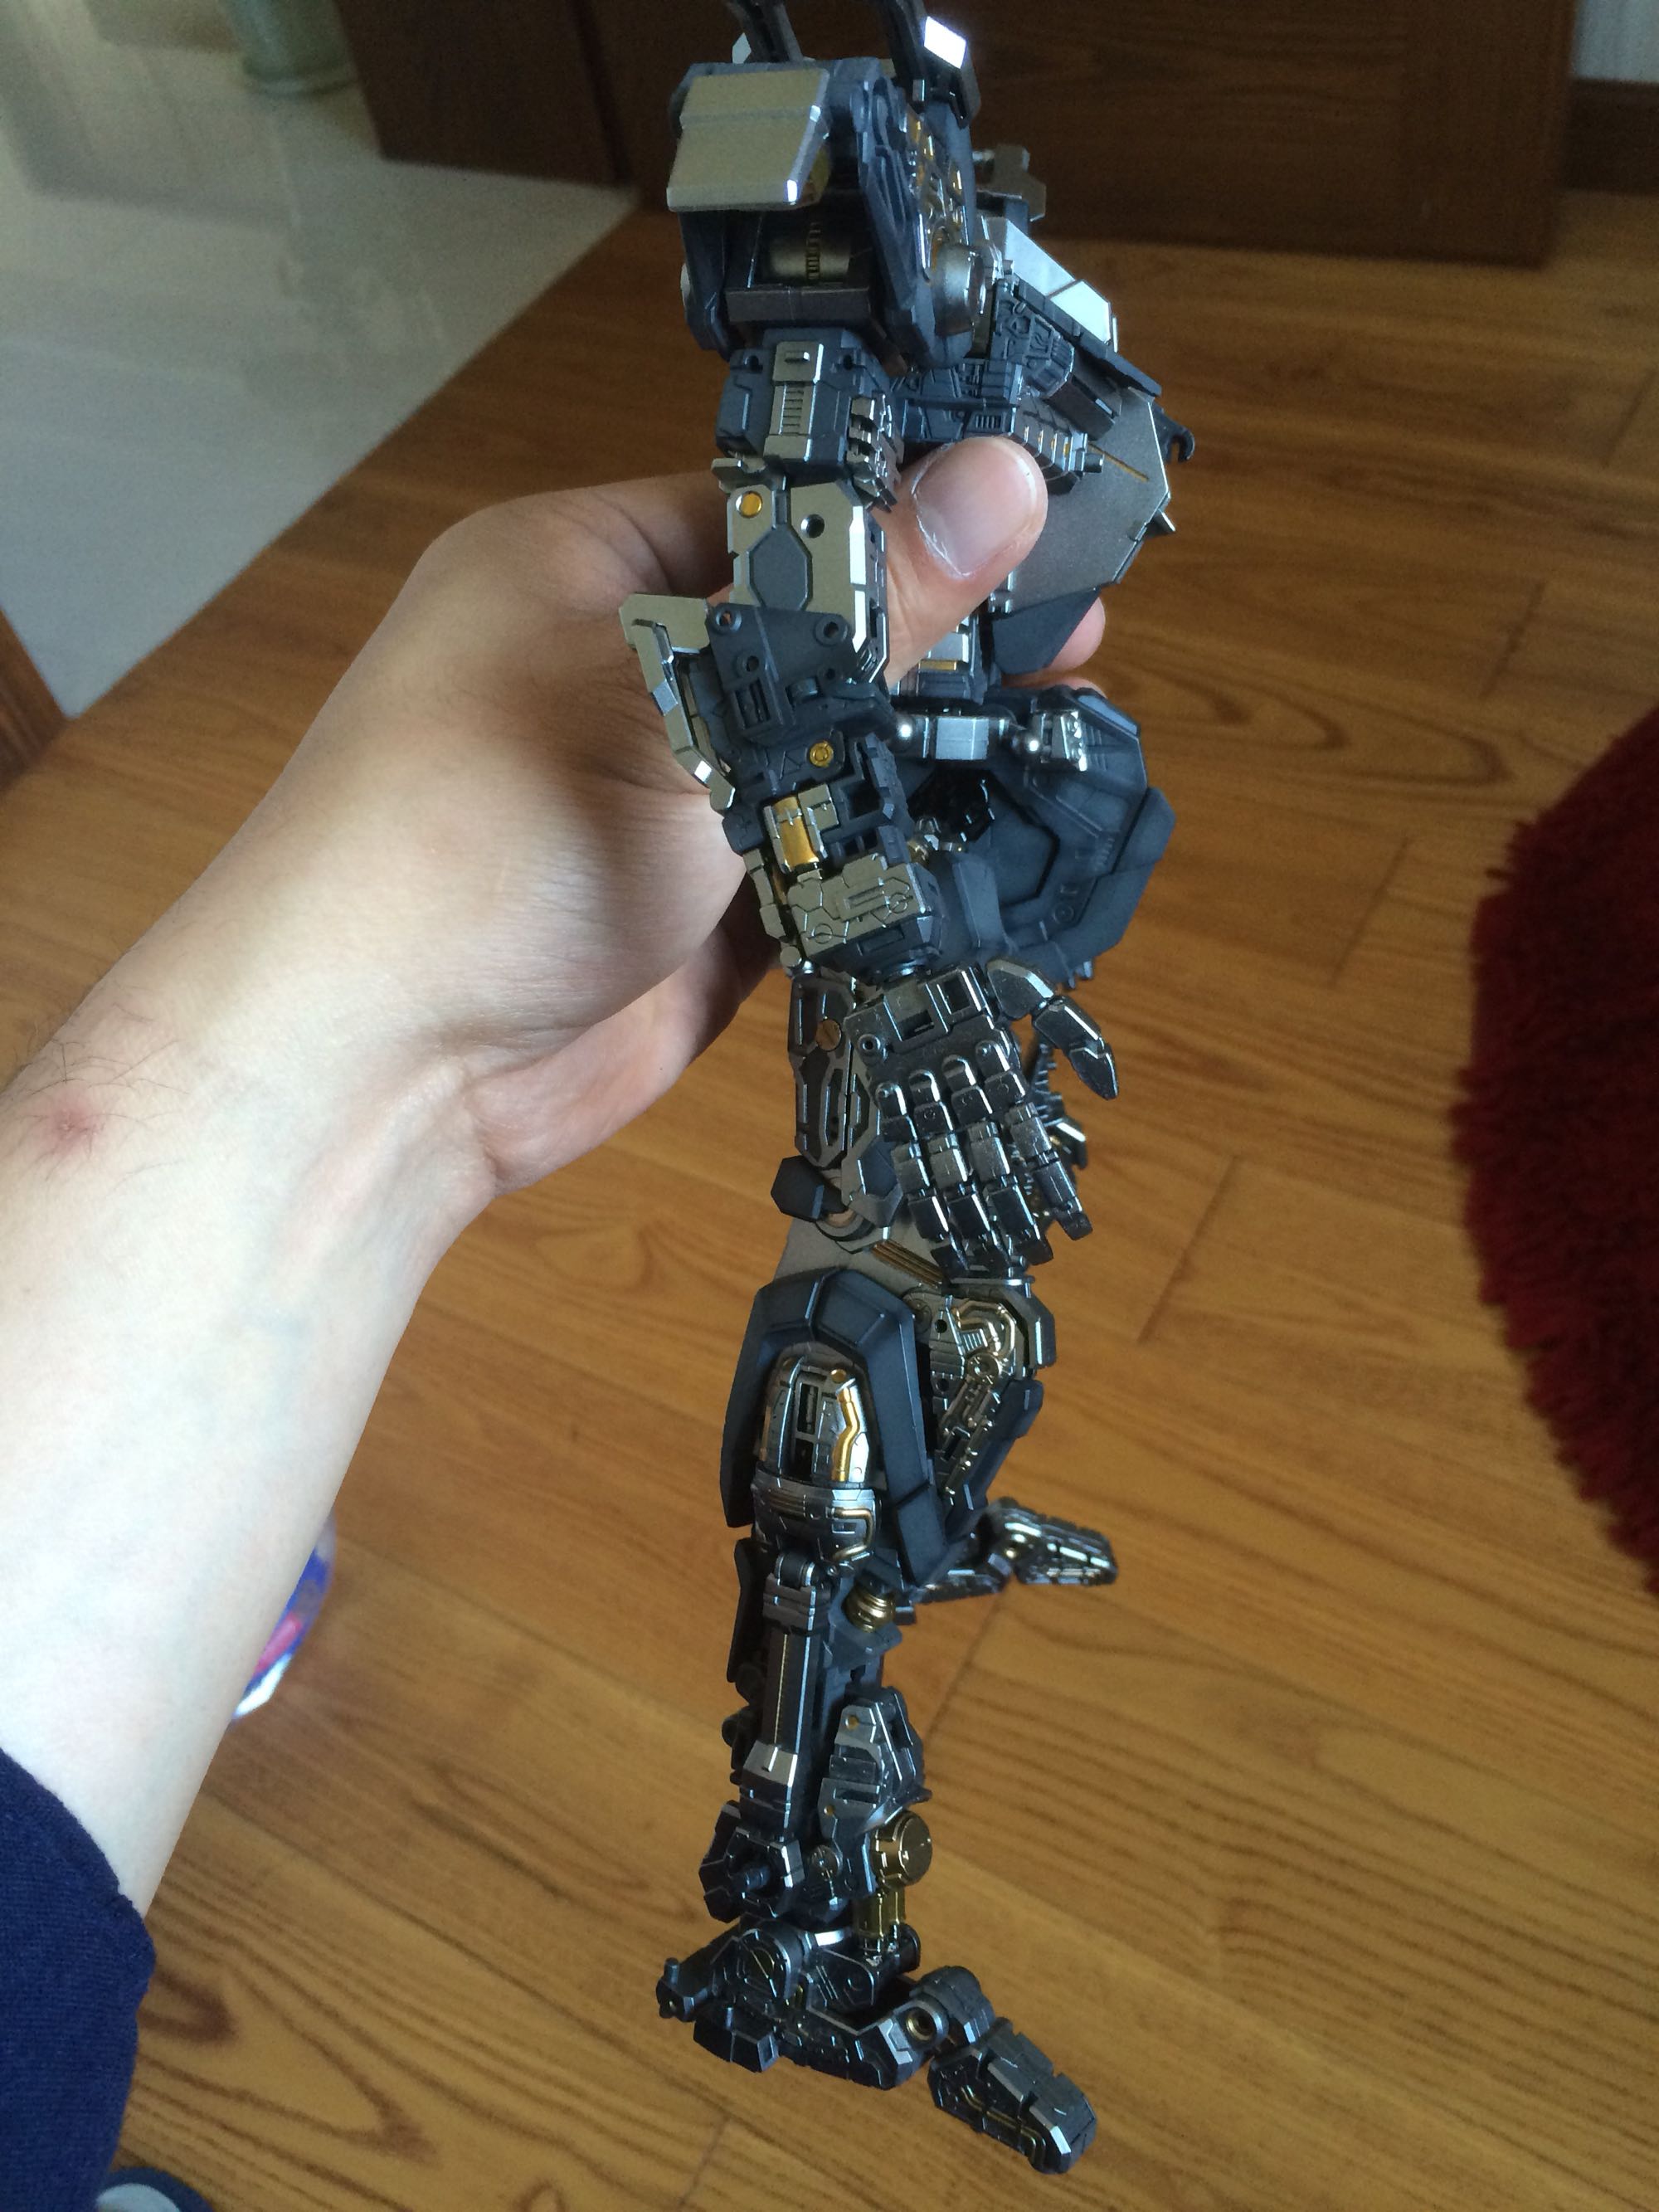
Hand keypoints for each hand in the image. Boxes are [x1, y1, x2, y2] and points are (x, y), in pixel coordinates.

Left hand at [202, 436, 1105, 1197]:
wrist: (382, 1070)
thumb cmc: (499, 831)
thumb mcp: (686, 703)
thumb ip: (851, 611)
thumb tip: (1003, 476)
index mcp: (591, 566)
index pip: (775, 510)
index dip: (907, 516)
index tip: (1043, 524)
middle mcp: (629, 673)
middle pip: (812, 638)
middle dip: (937, 643)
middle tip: (1083, 638)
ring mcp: (666, 804)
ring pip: (823, 761)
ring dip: (926, 759)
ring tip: (1068, 731)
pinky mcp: (699, 919)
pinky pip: (817, 872)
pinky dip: (892, 866)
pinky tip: (998, 843)